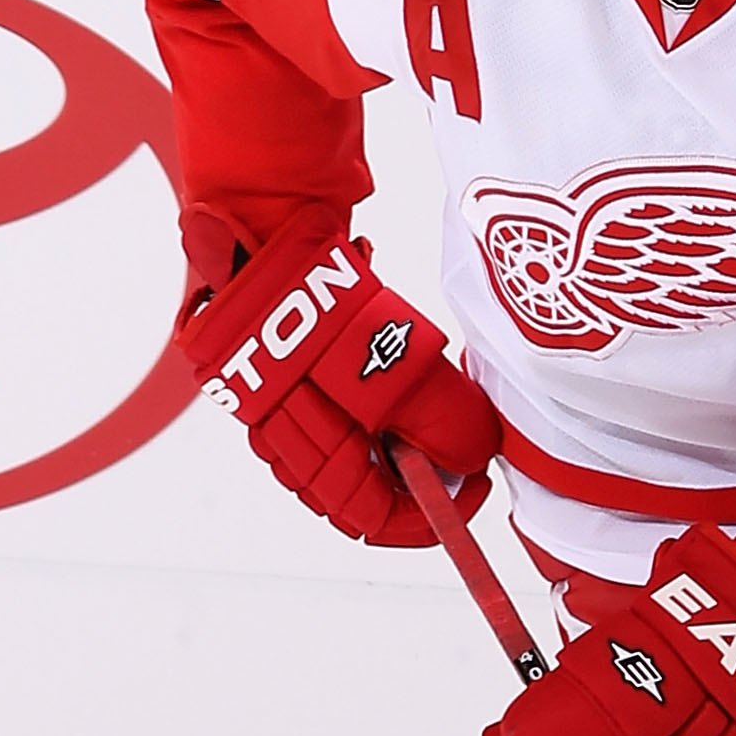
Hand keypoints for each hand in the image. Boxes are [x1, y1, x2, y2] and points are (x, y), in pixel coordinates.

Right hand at [181, 207, 497, 545]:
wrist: (264, 219)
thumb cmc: (322, 288)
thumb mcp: (402, 359)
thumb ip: (442, 421)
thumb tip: (469, 462)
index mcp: (295, 439)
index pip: (369, 516)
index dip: (428, 515)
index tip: (471, 487)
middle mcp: (271, 431)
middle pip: (353, 496)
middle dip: (414, 479)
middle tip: (458, 452)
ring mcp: (265, 404)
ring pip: (338, 456)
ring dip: (389, 441)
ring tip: (423, 405)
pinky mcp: (270, 373)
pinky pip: (323, 414)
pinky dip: (363, 405)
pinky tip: (381, 369)